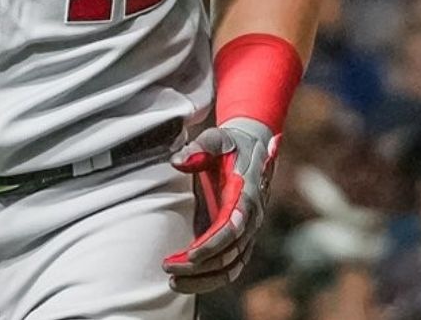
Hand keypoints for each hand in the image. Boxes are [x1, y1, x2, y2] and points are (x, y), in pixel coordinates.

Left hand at [163, 118, 279, 292]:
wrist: (252, 147)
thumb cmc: (229, 143)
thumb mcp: (215, 139)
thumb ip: (198, 148)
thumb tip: (176, 160)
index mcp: (246, 196)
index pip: (233, 228)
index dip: (214, 244)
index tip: (190, 254)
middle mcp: (250, 219)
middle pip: (231, 254)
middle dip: (201, 266)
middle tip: (168, 269)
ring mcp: (245, 231)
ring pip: (232, 266)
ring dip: (204, 279)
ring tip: (172, 282)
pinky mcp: (237, 237)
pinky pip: (229, 265)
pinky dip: (209, 278)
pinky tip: (183, 281)